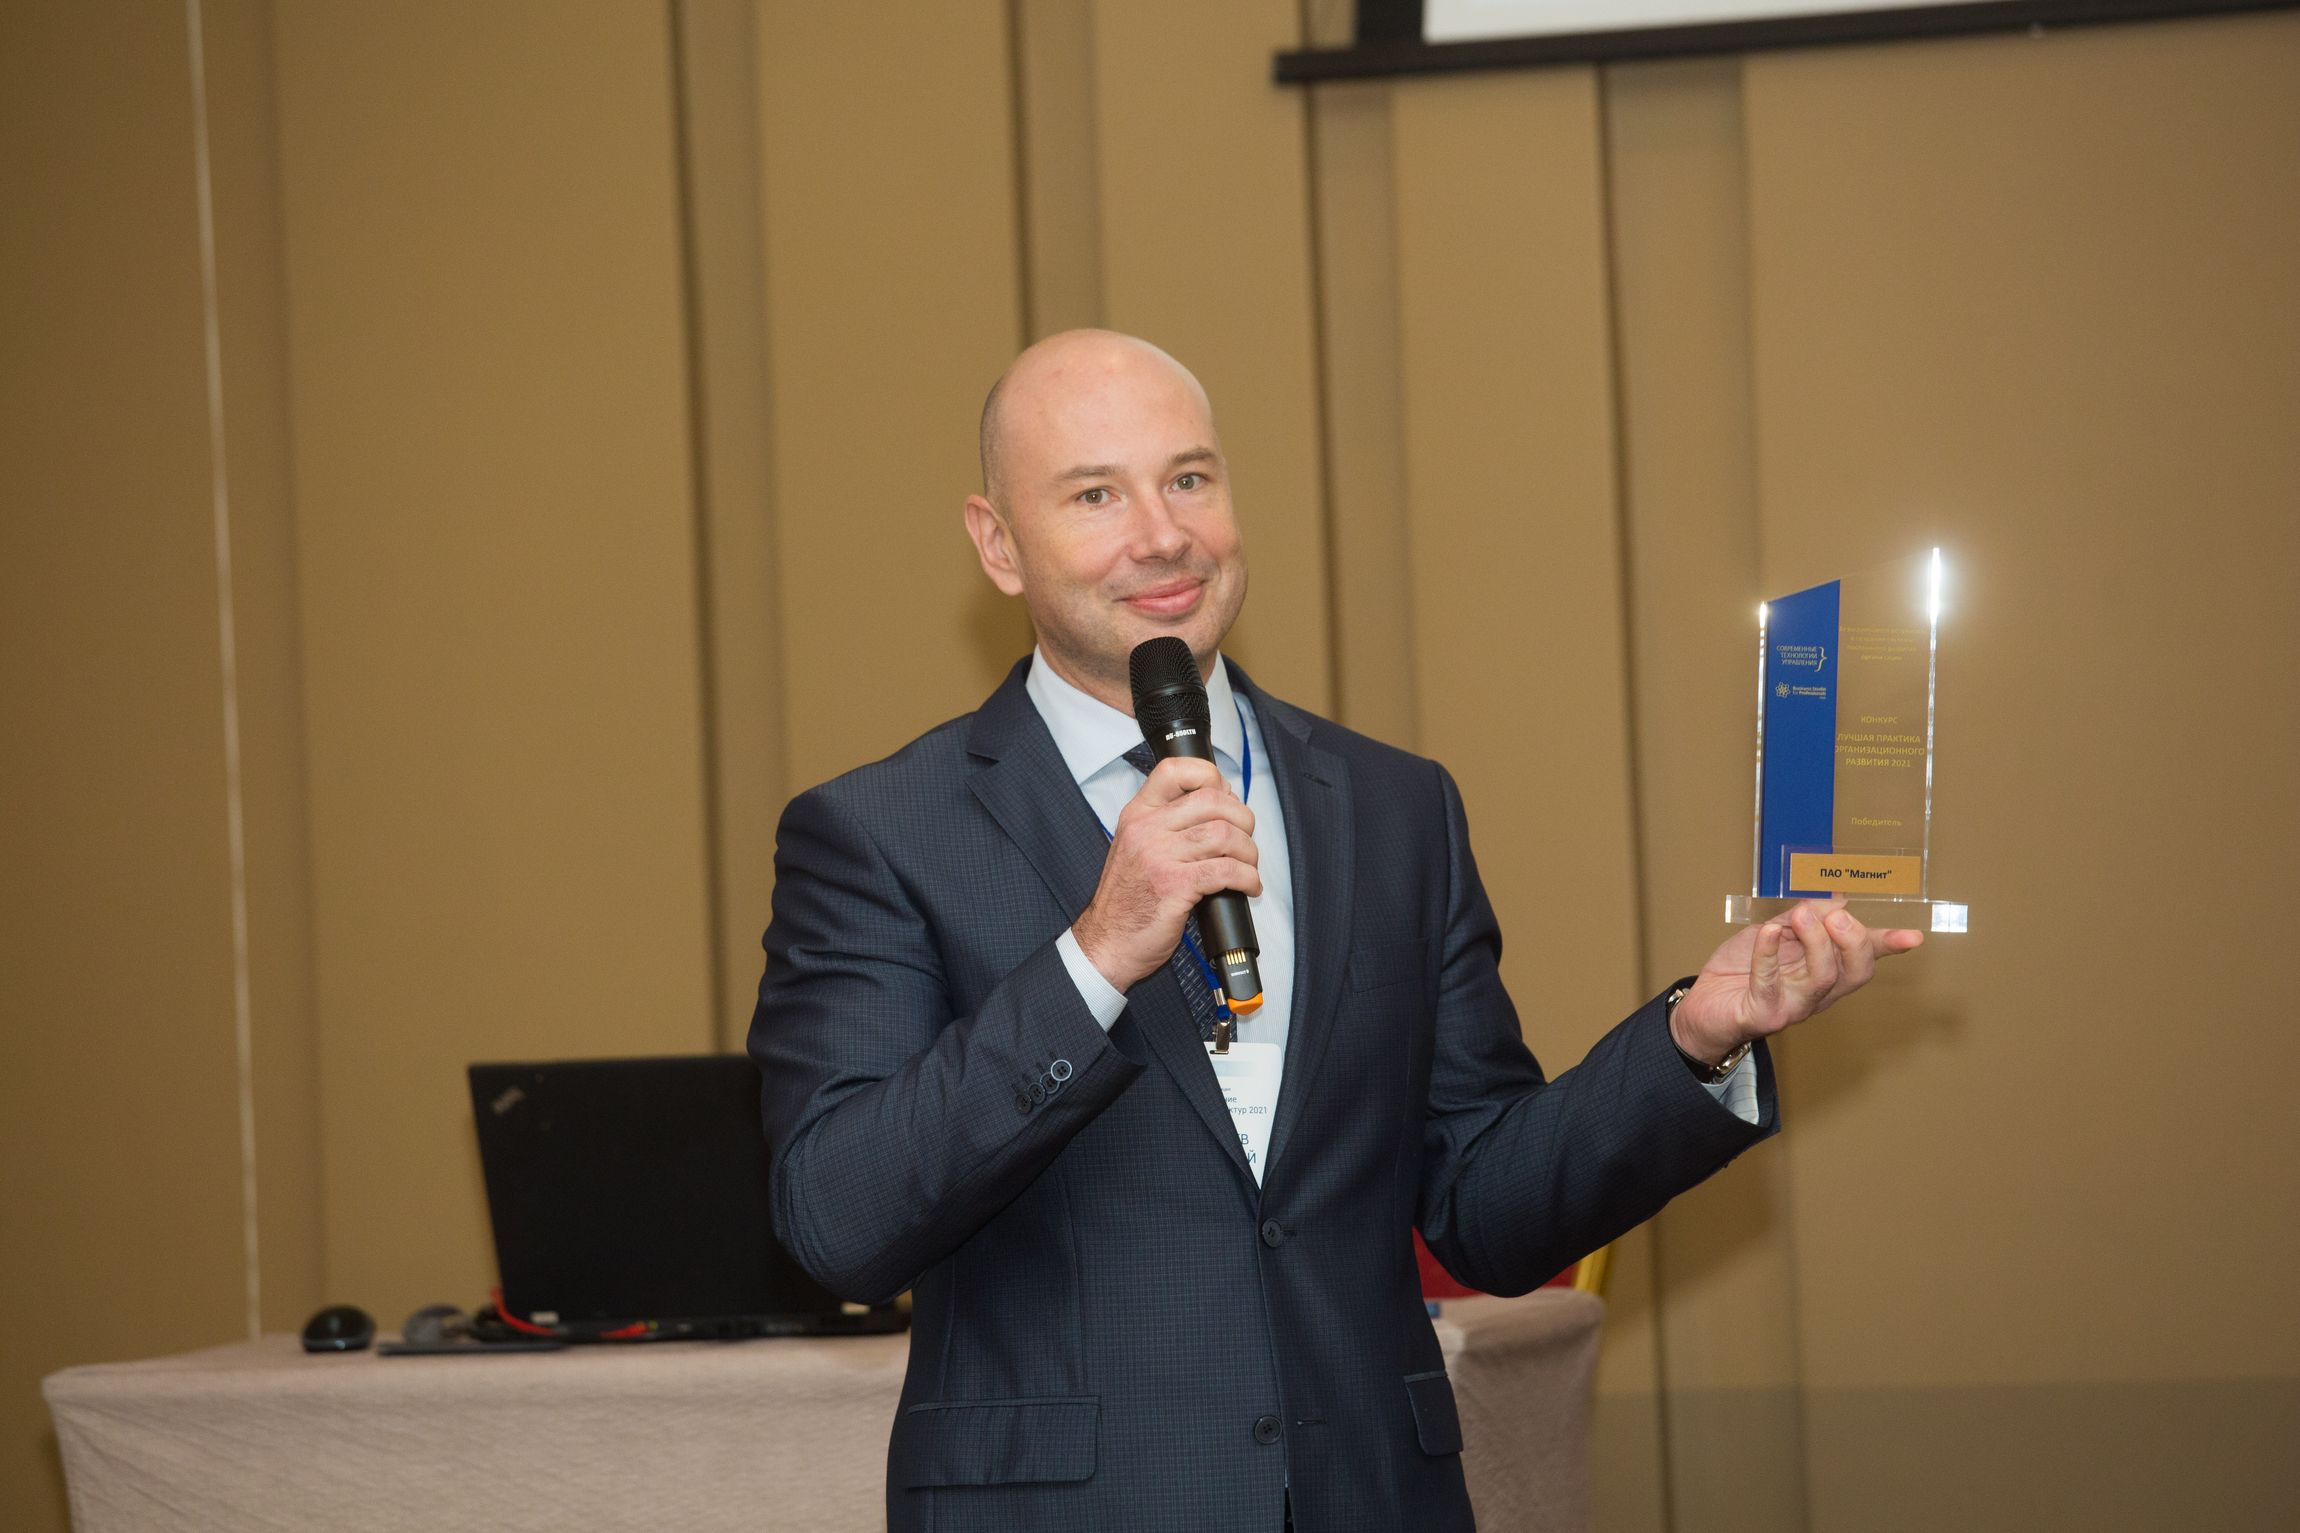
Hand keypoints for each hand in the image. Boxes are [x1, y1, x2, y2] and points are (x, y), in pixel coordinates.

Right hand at [1072, 757, 1259, 992]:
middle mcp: (1146, 829)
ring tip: (1248, 867)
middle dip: (1243, 819)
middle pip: (1212, 800)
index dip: (1211, 776)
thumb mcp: (1137, 848)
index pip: (1175, 770)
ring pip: (1224, 834)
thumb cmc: (1127, 901)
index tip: (1226, 798)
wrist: (1106, 942)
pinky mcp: (1173, 886)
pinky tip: (1248, 887)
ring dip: (1248, 852)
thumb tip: (1221, 801)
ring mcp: (1158, 856)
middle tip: (1245, 841)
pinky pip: (1226, 870)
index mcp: (1137, 814)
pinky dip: (1247, 878)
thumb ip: (1170, 824)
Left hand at [1668, 897, 1923, 1065]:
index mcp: (1825, 969)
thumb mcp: (1774, 932)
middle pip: (1854, 972)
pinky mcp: (1763, 1014)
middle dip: (1853, 941)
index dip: (1888, 945)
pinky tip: (1767, 933)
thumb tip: (1838, 899)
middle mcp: (1816, 991)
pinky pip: (1769, 984)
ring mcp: (1792, 1006)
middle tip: (1835, 916)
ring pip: (1821, 980)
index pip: (1863, 957)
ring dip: (1816, 943)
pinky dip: (1768, 954)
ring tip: (1801, 915)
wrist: (1702, 1004)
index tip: (1913, 937)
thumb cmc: (1740, 969)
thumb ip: (1803, 918)